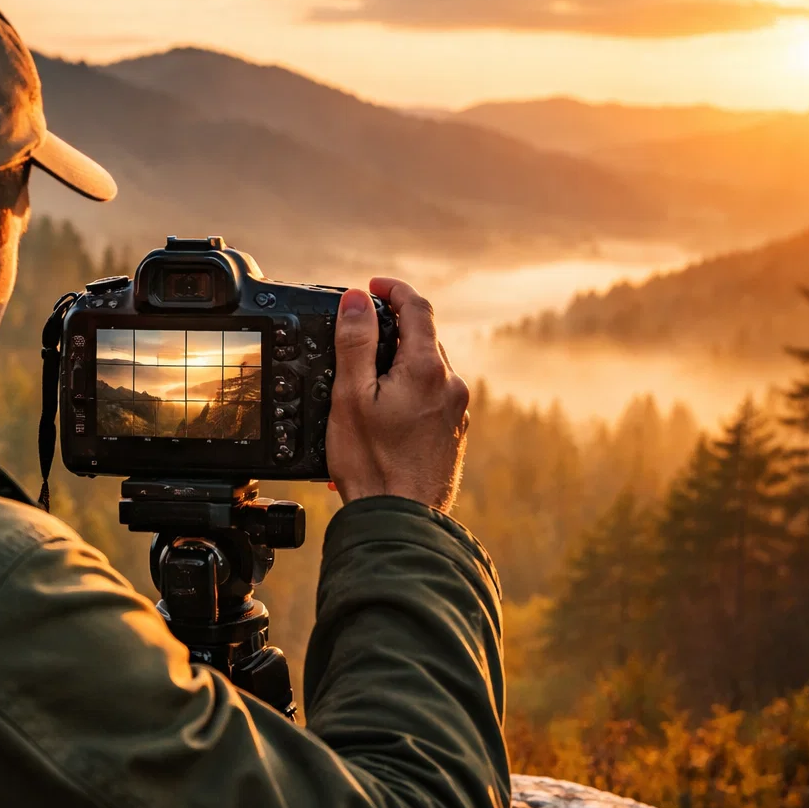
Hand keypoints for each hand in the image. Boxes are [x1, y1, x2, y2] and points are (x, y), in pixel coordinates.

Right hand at [327, 277, 470, 512]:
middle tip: (361, 336)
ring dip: (401, 364)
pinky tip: (385, 416)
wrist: (400, 520)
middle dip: (393, 330)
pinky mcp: (454, 435)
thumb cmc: (372, 465)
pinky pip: (433, 398)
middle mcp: (452, 386)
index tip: (372, 287)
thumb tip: (357, 300)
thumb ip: (356, 342)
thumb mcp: (351, 396)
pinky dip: (410, 392)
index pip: (417, 307)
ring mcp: (457, 412)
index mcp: (427, 369)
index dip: (393, 290)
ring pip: (429, 370)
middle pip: (424, 339)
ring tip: (366, 384)